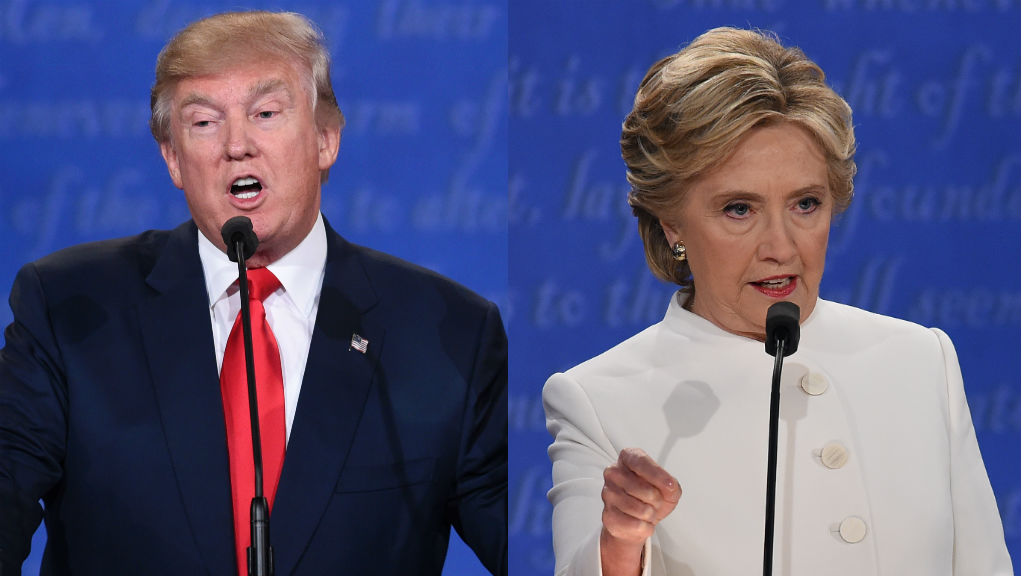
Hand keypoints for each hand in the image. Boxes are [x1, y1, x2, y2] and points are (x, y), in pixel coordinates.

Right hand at [600, 448, 681, 575]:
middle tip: (655, 501)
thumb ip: (672, 484)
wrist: (637, 520)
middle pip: (643, 488)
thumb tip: (670, 486)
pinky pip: (634, 524)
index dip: (657, 475)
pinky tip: (641, 521)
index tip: (670, 485)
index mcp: (628, 458)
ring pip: (639, 508)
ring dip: (650, 514)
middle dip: (656, 500)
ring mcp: (608, 493)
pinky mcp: (608, 515)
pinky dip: (644, 526)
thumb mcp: (668, 487)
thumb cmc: (651, 498)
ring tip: (648, 511)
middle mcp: (614, 472)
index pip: (641, 462)